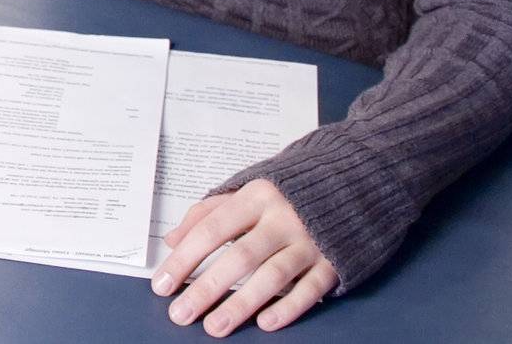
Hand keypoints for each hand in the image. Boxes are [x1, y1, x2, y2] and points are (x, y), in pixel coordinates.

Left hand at [151, 179, 337, 334]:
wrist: (349, 185)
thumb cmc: (285, 193)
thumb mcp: (244, 191)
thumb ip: (206, 213)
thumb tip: (173, 241)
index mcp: (255, 197)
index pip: (211, 230)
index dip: (185, 258)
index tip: (162, 284)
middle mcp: (282, 218)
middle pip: (239, 257)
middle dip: (206, 288)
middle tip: (181, 314)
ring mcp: (309, 241)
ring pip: (272, 276)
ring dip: (240, 304)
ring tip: (214, 327)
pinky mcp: (332, 262)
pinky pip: (310, 289)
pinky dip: (288, 307)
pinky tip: (265, 323)